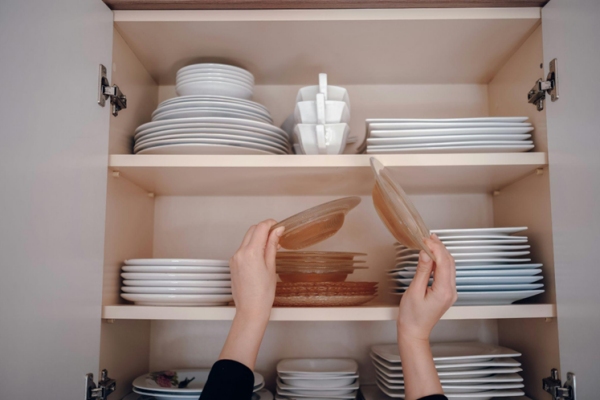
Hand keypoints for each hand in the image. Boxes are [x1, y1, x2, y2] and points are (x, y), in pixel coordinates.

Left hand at [229, 219, 283, 319]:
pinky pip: (243, 249)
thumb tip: (277, 231)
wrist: (250, 310)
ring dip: (258, 238)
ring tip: (271, 248)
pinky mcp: (233, 264)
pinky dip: (252, 247)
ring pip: (247, 239)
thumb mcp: (271, 266)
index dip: (271, 224)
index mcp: (251, 252)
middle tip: (277, 236)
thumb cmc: (263, 293)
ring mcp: (234, 258)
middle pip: (252, 230)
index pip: (260, 228)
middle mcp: (240, 253)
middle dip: (264, 229)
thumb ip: (272, 245)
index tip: (279, 227)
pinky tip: (261, 256)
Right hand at [396, 234, 456, 399]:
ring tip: (429, 242)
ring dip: (440, 253)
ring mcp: (450, 292)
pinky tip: (432, 256)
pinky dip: (440, 261)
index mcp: (444, 291)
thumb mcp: (414, 291)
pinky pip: (446, 272)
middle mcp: (451, 291)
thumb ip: (422, 271)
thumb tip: (426, 254)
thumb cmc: (412, 316)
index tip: (426, 239)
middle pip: (450, 262)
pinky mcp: (446, 292)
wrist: (414, 332)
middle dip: (439, 247)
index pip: (444, 262)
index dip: (436, 248)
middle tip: (427, 237)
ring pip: (450, 266)